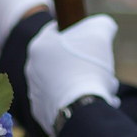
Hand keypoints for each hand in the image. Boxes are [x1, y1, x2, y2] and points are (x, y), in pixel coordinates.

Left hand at [26, 15, 120, 134]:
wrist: (81, 109)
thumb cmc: (87, 67)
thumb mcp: (100, 32)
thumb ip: (102, 24)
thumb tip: (104, 26)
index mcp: (39, 46)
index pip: (57, 30)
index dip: (78, 31)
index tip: (92, 39)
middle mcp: (32, 69)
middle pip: (64, 59)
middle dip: (84, 62)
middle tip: (101, 68)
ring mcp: (35, 93)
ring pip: (66, 81)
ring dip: (85, 83)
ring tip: (102, 89)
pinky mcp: (41, 113)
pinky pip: (64, 102)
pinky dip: (77, 102)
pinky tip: (93, 104)